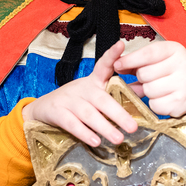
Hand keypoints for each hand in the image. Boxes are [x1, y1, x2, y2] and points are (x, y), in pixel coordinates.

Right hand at [23, 40, 137, 145]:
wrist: (43, 109)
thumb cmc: (76, 103)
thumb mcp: (93, 95)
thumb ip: (114, 96)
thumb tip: (142, 95)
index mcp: (93, 82)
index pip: (103, 65)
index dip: (112, 55)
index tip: (121, 44)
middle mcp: (82, 88)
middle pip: (101, 99)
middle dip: (118, 113)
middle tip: (133, 127)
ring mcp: (68, 100)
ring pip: (88, 114)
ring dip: (104, 127)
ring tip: (118, 139)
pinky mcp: (57, 112)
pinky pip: (72, 124)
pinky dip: (84, 133)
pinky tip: (96, 141)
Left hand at [113, 42, 185, 117]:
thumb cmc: (174, 72)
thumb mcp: (161, 60)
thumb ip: (140, 61)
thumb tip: (117, 66)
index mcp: (175, 50)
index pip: (148, 53)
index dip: (130, 60)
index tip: (117, 65)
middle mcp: (183, 64)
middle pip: (144, 74)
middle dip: (142, 79)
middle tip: (152, 79)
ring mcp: (184, 84)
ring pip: (148, 91)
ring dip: (149, 93)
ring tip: (161, 89)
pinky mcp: (182, 102)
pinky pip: (155, 105)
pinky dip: (156, 105)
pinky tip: (166, 99)